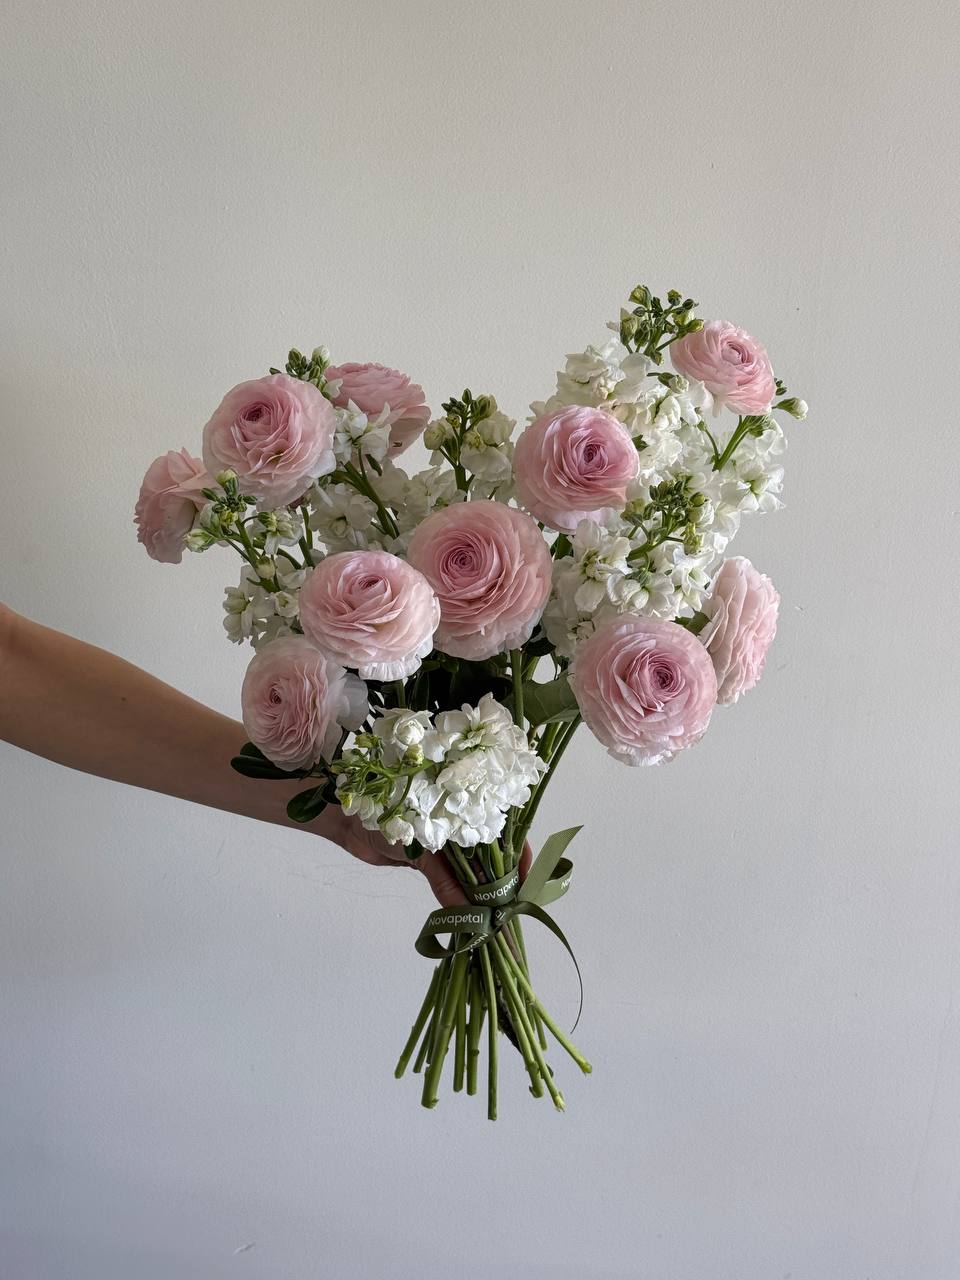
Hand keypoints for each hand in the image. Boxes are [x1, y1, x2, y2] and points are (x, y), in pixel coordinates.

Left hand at [329, 810, 531, 907]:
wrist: (346, 818)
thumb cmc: (382, 815)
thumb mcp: (419, 848)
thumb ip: (444, 881)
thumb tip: (468, 915)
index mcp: (466, 810)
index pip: (506, 834)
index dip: (520, 859)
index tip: (524, 886)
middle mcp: (462, 828)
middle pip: (494, 860)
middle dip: (504, 887)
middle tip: (511, 915)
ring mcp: (448, 846)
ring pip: (475, 874)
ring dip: (484, 898)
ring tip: (495, 923)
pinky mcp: (432, 862)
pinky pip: (455, 882)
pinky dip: (463, 901)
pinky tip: (472, 918)